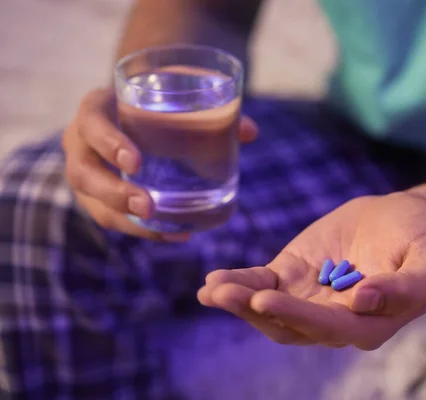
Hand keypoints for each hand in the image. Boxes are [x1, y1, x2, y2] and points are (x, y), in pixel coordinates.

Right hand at [62, 88, 257, 240]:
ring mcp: (89, 173)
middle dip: (114, 194)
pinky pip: (115, 218)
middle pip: (83, 174)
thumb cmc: (155, 98)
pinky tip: (177, 234)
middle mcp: (81, 143)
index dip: (108, 143)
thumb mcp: (176, 92)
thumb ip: (209, 106)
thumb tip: (249, 131)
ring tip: (168, 229)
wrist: (134, 108)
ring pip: (95, 205)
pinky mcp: (100, 195)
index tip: (136, 162)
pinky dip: (146, 230)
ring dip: (129, 222)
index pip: (91, 124)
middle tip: (147, 206)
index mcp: (95, 109)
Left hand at [198, 193, 425, 349]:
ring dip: (240, 302)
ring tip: (212, 289)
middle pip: (291, 325)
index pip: (332, 328)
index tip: (268, 298)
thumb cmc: (424, 240)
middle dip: (256, 310)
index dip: (299, 316)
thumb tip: (364, 301)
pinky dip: (240, 282)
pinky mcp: (294, 275)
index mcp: (371, 323)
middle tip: (225, 293)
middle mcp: (336, 319)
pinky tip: (213, 281)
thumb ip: (410, 285)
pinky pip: (263, 283)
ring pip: (270, 310)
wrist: (403, 220)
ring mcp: (310, 298)